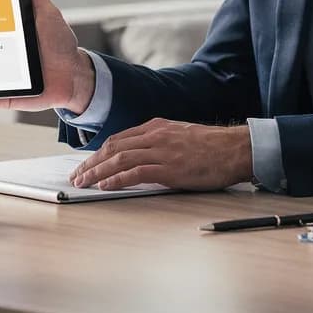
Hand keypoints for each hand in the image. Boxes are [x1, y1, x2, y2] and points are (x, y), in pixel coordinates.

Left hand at [69, 119, 252, 191]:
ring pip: (119, 159)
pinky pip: (135, 173)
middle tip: (77, 175)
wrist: (236, 149)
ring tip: (83, 182)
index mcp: (156, 127)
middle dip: (91, 162)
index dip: (99, 152)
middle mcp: (155, 136)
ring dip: (97, 172)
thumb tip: (143, 157)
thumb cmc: (213, 147)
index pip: (119, 139)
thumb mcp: (181, 137)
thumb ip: (160, 143)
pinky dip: (116, 179)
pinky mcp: (169, 168)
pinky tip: (104, 185)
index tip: (87, 163)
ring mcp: (161, 151)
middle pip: (113, 148)